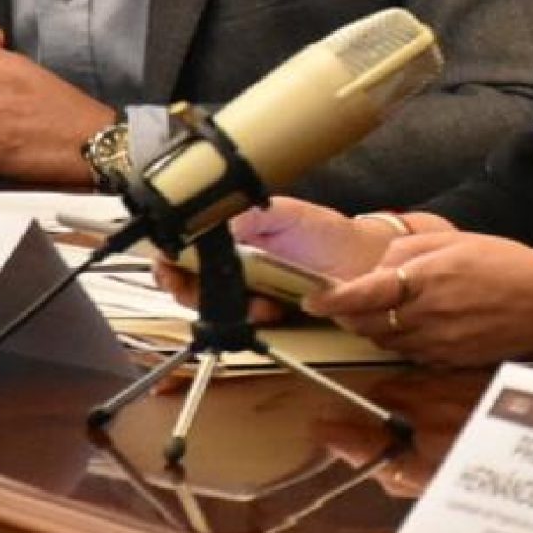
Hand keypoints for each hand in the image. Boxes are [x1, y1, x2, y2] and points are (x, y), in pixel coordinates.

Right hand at [148, 198, 387, 316]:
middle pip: (187, 282)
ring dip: (224, 306)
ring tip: (257, 301)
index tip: (171, 272)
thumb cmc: (326, 233)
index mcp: (231, 232)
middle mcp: (232, 261)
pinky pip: (241, 320)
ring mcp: (247, 287)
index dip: (168, 262)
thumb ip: (243, 215)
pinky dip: (250, 317)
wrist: (365, 262)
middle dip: (193, 290)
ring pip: (211, 305)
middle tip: (210, 291)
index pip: (181, 248)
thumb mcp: (283, 213)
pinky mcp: (265, 309)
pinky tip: (271, 310)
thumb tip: (204, 223)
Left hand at [305, 230, 532, 368]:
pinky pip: (409, 353)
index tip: (312, 299)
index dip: (331, 300)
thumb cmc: (507, 266)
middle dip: (351, 313)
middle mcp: (424, 318)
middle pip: (365, 324)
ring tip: (394, 308)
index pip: (362, 295)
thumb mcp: (457, 241)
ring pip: (384, 340)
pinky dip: (403, 340)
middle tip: (352, 299)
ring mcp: (435, 345)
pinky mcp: (446, 361)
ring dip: (376, 326)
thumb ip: (410, 251)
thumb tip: (378, 266)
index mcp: (424, 281)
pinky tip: (421, 324)